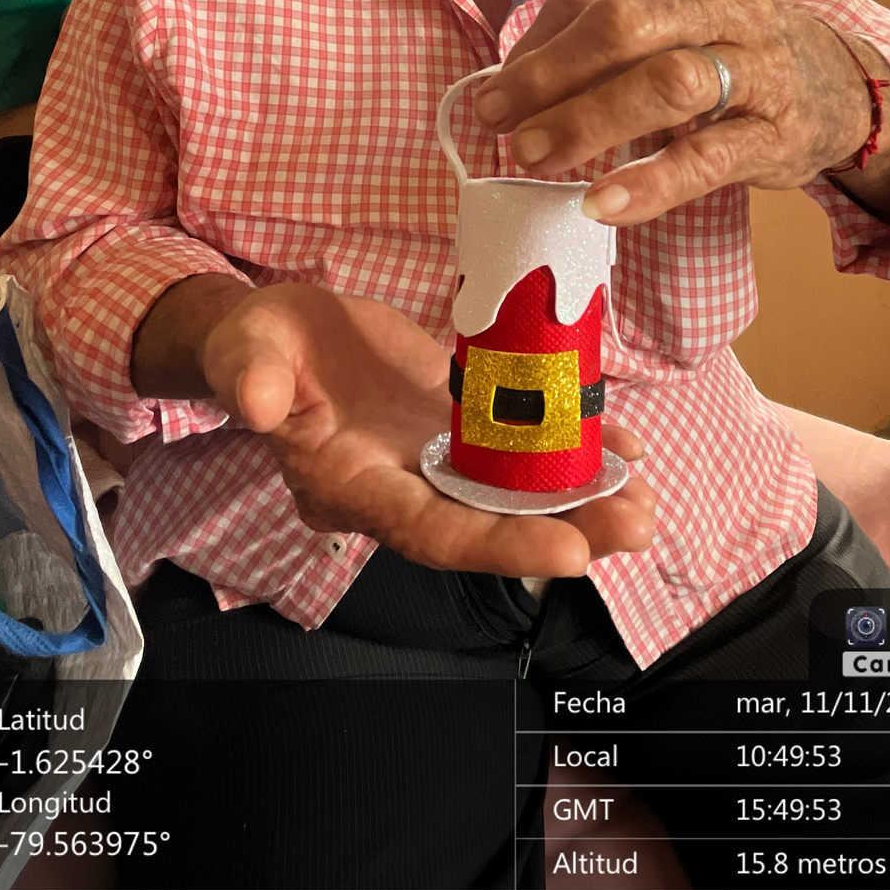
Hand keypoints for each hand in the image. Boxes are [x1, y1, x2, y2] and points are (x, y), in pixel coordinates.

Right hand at [200, 281, 654, 577]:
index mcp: (351, 487)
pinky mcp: (457, 428)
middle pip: (488, 527)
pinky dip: (571, 452)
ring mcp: (433, 461)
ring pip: (513, 497)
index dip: (499, 546)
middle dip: (565, 531)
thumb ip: (250, 376)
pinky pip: (519, 452)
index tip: (569, 553)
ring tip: (644, 501)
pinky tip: (622, 449)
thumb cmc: (254, 346)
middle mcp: (400, 490)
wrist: (273, 336)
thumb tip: (256, 401)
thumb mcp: (245, 349)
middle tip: (637, 525)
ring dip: (581, 504)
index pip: (429, 532)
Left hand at [473, 0, 889, 226]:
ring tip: (535, 157)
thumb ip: (596, 41)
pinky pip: (706, 157)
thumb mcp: (672, 21)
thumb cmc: (729, 50)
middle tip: (499, 123)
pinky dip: (649, 182)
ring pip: (667, 83)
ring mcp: (760, 64)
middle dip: (549, 77)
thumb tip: (498, 84)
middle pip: (623, 27)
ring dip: (589, 121)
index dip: (534, 44)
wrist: (835, 88)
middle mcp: (730, 1)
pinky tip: (602, 202)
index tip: (493, 92)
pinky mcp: (776, 131)